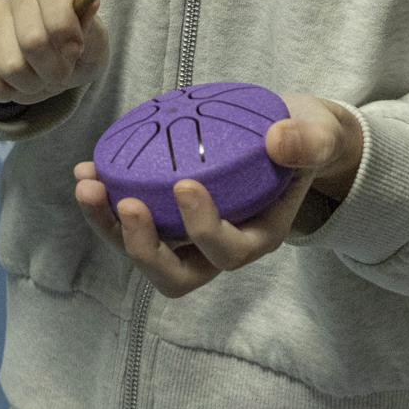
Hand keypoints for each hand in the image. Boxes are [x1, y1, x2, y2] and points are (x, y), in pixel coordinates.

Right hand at [0, 0, 106, 106]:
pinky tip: (15, 85)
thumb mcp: (95, 43)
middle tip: (60, 74)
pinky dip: (6, 94)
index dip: (65, 27)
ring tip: (39, 79)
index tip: (76, 51)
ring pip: (8, 65)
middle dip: (53, 70)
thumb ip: (92, 27)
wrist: (51, 65)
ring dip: (31, 85)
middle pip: (32, 39)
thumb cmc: (76, 51)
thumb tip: (89, 1)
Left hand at [71, 94, 361, 298]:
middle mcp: (217, 247)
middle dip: (143, 248)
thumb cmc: (304, 139)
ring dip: (108, 226)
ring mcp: (186, 236)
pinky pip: (127, 221)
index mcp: (257, 236)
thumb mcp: (320, 134)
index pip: (227, 252)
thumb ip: (308, 140)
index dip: (202, 229)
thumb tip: (279, 142)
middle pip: (175, 275)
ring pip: (142, 253)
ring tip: (88, 185)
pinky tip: (88, 170)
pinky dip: (102, 202)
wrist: (287, 133)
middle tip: (124, 204)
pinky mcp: (163, 214)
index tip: (183, 185)